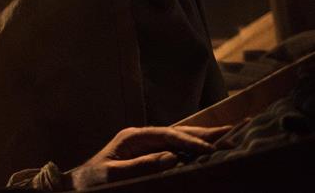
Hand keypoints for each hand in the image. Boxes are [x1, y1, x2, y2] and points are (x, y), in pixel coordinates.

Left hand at [67, 125, 230, 189]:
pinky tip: (209, 151)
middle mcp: (142, 138)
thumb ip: (141, 166)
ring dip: (204, 139)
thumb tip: (172, 157)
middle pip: (179, 132)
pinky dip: (194, 150)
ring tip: (229, 135)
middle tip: (236, 129)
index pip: (169, 135)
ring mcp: (146, 147)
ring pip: (181, 140)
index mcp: (133, 137)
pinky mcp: (149, 158)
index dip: (191, 141)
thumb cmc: (93, 182)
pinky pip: (176, 152)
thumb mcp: (114, 175)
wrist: (79, 188)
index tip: (212, 148)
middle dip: (206, 132)